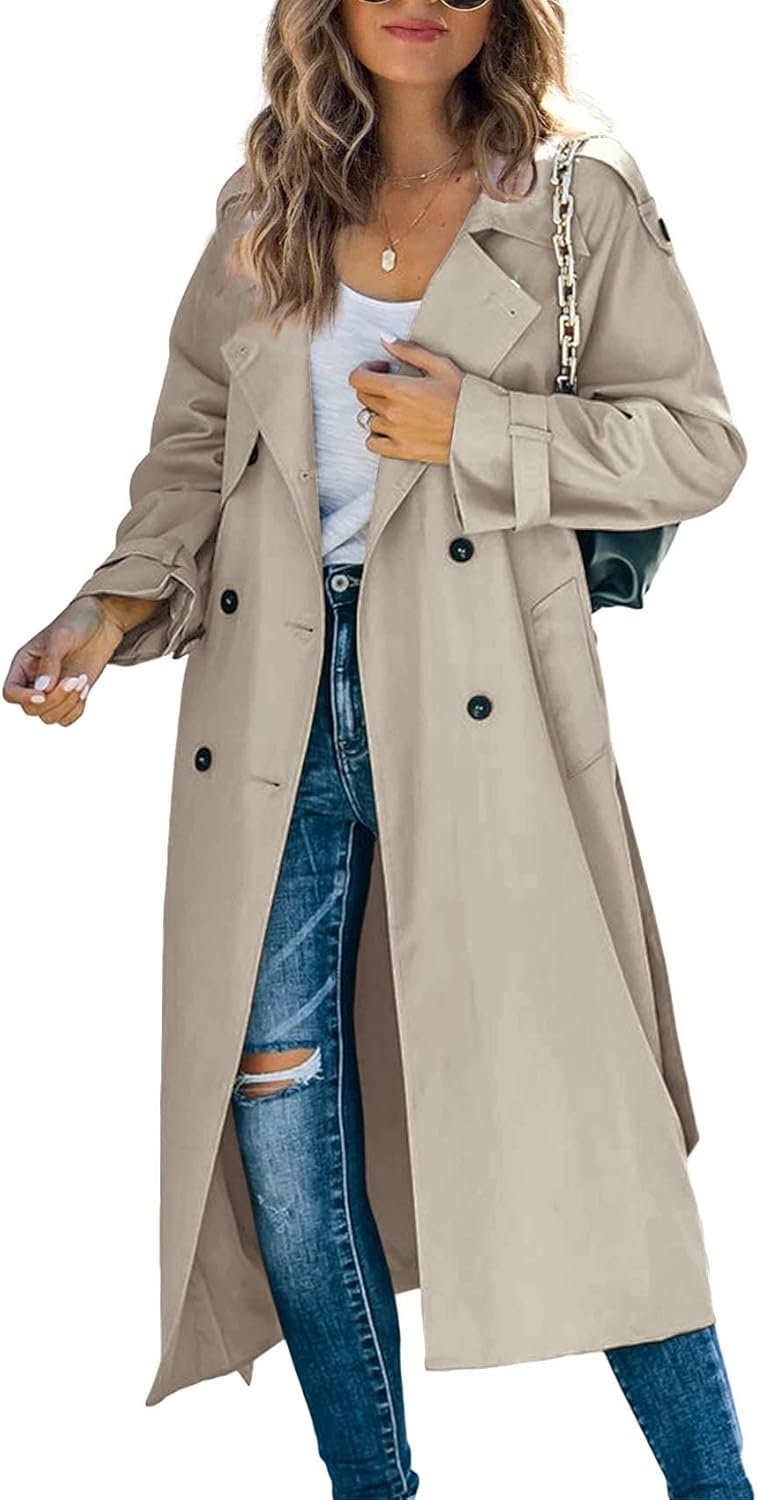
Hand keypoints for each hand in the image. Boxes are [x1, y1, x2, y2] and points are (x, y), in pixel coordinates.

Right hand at [3, 597, 125, 726]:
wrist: (102, 622)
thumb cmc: (77, 622)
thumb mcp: (61, 636)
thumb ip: (50, 661)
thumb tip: (42, 689)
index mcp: (23, 664)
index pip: (11, 692)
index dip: (24, 698)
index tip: (43, 694)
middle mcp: (34, 681)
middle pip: (31, 709)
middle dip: (54, 699)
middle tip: (75, 678)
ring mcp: (53, 691)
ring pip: (49, 717)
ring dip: (67, 704)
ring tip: (82, 680)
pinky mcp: (70, 697)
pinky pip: (66, 719)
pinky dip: (76, 710)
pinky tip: (85, 690)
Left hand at [348, 335, 463, 464]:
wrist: (478, 428)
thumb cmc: (463, 397)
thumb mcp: (439, 365)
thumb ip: (408, 350)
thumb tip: (386, 339)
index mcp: (398, 388)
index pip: (359, 379)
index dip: (365, 370)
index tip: (380, 369)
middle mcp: (392, 412)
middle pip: (363, 398)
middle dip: (373, 387)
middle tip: (392, 385)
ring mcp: (394, 433)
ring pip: (368, 420)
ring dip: (378, 412)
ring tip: (397, 408)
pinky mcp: (401, 450)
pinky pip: (373, 444)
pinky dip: (376, 436)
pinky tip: (390, 429)